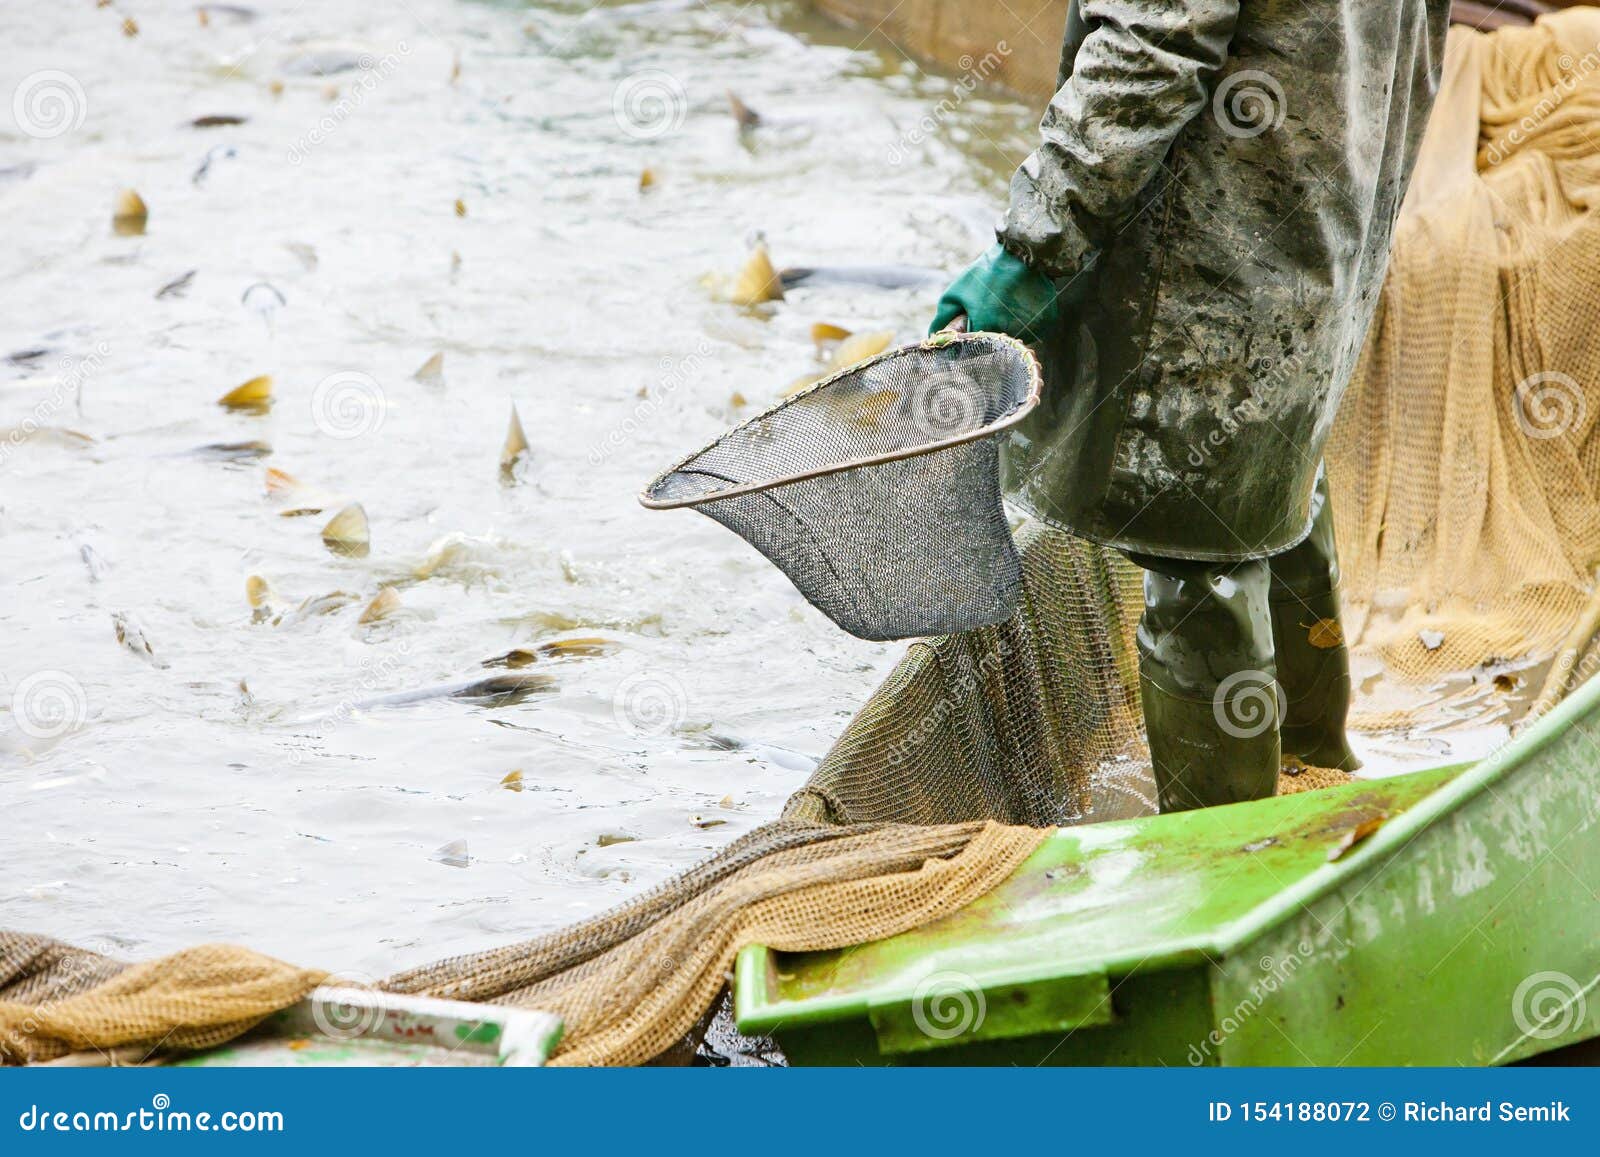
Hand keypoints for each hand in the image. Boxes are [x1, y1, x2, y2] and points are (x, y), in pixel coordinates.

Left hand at [930, 244, 1063, 343]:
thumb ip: (943, 317)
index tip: (971, 324)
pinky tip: (1019, 307)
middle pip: (995, 346)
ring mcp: (1030, 328)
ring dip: (1007, 330)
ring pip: (1014, 341)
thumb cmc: (985, 273)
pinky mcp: (1046, 323)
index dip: (970, 337)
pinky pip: (1032, 332)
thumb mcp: (957, 292)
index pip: (973, 347)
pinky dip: (1024, 325)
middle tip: (990, 311)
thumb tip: (933, 336)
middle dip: (989, 334)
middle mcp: (1009, 332)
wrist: (1022, 254)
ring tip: (1005, 306)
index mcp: (985, 326)